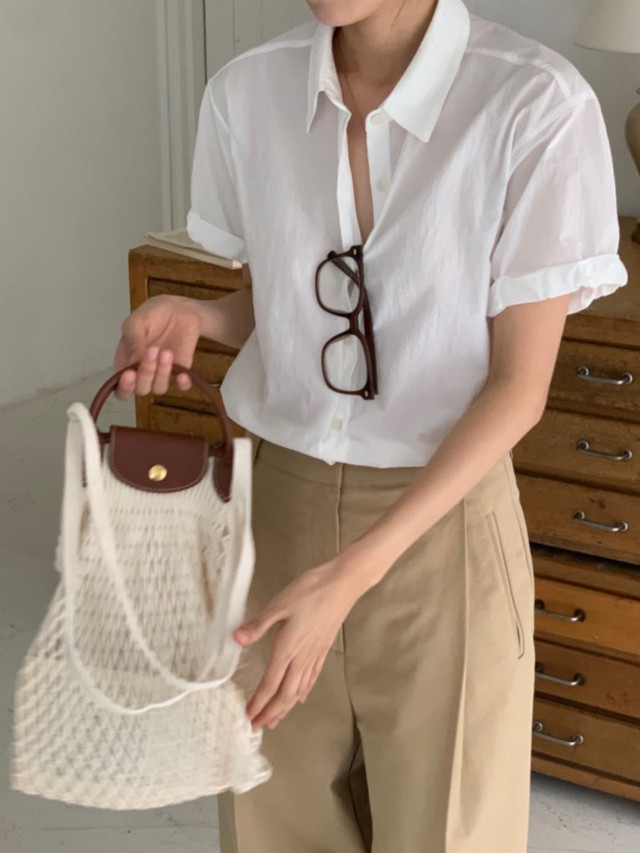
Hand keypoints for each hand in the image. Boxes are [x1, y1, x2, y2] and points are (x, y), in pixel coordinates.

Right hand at [113, 294, 203, 398]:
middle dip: (146, 374)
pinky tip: (183, 375)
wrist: (178, 309)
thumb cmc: (152, 315)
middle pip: (141, 389)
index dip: (124, 387)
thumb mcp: (136, 322)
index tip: (129, 374)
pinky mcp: (181, 371)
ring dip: (162, 373)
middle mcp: (143, 372)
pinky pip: (183, 385)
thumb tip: (133, 362)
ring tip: (166, 352)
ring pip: (159, 388)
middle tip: (152, 351)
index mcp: (126, 362)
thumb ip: (133, 340)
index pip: (122, 387)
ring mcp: (162, 373)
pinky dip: (183, 383)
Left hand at [233, 559, 364, 730]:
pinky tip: (300, 697)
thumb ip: (259, 624)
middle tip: (258, 727)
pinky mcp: (324, 649)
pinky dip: (303, 692)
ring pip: (299, 689)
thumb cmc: (310, 590)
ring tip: (276, 720)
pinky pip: (312, 678)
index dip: (259, 702)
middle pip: (285, 693)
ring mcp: (315, 654)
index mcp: (287, 647)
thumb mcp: (279, 603)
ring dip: (285, 707)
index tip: (248, 717)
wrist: (343, 584)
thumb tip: (236, 639)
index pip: (270, 683)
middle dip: (271, 712)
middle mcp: (301, 657)